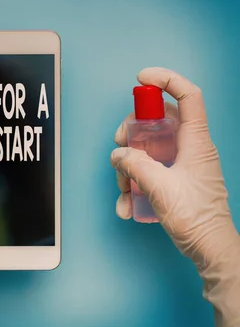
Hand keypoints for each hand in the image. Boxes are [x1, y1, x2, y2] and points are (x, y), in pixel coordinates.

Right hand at [111, 67, 239, 326]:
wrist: (208, 248)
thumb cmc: (195, 217)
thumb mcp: (160, 187)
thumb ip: (135, 165)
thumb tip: (118, 154)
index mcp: (196, 141)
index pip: (188, 96)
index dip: (166, 80)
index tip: (141, 78)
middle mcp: (189, 146)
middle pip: (158, 120)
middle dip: (133, 130)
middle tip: (120, 145)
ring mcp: (180, 162)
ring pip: (148, 146)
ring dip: (130, 165)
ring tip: (125, 191)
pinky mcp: (173, 178)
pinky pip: (148, 168)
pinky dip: (134, 182)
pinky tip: (128, 204)